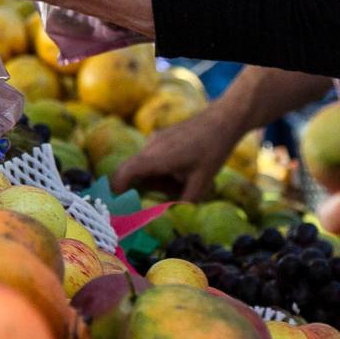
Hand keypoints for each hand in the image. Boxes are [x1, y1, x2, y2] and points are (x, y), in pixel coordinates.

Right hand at [111, 103, 244, 200]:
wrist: (223, 119)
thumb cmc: (213, 150)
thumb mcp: (202, 181)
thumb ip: (185, 202)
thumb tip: (172, 219)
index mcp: (156, 157)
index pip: (124, 174)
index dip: (116, 191)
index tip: (118, 207)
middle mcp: (150, 147)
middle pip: (135, 174)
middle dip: (145, 190)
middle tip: (164, 197)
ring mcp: (155, 140)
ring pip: (145, 167)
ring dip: (157, 180)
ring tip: (183, 181)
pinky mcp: (161, 137)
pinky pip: (152, 158)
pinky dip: (161, 170)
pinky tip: (184, 170)